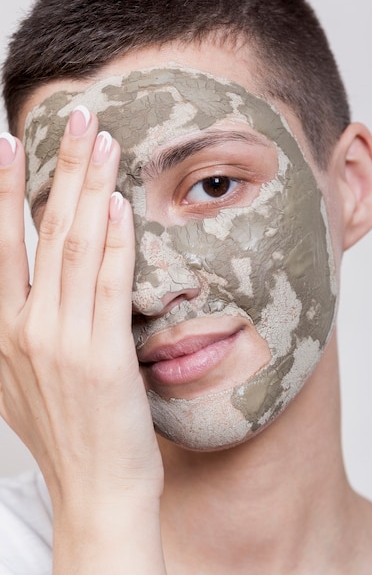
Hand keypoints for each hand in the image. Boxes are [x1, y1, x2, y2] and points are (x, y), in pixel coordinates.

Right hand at [0, 108, 164, 571]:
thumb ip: (26, 332)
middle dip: (58, 168)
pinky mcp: (102, 357)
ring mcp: (62, 342)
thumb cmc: (70, 435)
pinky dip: (115, 241)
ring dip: (89, 188)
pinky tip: (119, 203)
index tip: (8, 144)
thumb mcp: (26, 382)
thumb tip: (31, 292)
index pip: (2, 245)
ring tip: (101, 140)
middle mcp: (26, 330)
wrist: (95, 494)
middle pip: (41, 231)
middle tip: (74, 117)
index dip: (4, 191)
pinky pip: (109, 285)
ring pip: (75, 247)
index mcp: (5, 333)